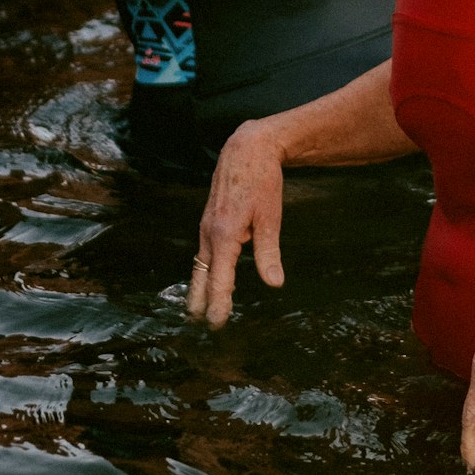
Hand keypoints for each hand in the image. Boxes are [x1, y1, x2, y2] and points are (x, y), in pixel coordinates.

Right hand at [188, 120, 287, 326]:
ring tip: (199, 309)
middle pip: (201, 276)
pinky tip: (209, 278)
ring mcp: (206, 227)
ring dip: (200, 287)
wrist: (246, 149)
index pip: (219, 279)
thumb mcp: (270, 217)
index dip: (218, 303)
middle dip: (200, 301)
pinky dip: (204, 270)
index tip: (217, 323)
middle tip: (203, 325)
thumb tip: (274, 283)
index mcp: (224, 235)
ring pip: (200, 265)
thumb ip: (269, 252)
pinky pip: (204, 252)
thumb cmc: (261, 181)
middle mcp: (209, 234)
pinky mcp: (209, 222)